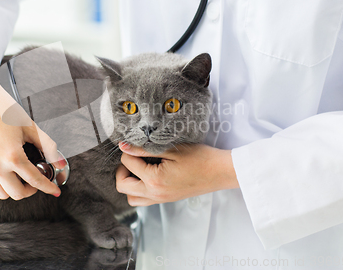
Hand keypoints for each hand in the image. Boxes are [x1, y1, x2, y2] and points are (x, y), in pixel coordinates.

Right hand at [0, 62, 60, 199]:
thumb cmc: (4, 110)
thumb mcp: (30, 127)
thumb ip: (47, 147)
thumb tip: (59, 162)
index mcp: (12, 156)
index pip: (35, 180)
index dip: (48, 188)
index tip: (55, 191)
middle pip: (18, 193)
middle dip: (32, 190)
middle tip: (38, 180)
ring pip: (3, 193)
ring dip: (16, 189)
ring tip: (24, 177)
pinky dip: (3, 183)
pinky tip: (11, 171)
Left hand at [115, 142, 238, 205]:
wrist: (220, 172)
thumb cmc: (200, 158)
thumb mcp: (171, 149)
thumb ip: (144, 149)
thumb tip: (123, 146)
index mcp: (155, 180)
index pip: (128, 163)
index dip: (129, 150)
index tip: (136, 143)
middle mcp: (155, 194)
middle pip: (122, 186)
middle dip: (122, 169)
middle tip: (132, 158)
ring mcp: (160, 199)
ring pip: (131, 197)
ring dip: (129, 183)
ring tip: (138, 168)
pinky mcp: (165, 200)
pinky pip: (143, 200)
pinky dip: (139, 189)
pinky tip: (147, 176)